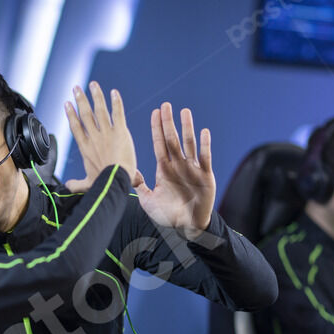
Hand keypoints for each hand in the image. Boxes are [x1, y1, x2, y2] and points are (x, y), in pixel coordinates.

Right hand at [64, 81, 140, 191]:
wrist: (116, 180)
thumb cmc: (102, 183)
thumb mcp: (87, 184)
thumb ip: (77, 184)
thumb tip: (68, 186)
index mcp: (85, 148)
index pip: (76, 127)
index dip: (71, 114)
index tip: (67, 104)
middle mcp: (94, 137)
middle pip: (85, 114)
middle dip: (80, 99)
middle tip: (76, 88)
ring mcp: (107, 133)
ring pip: (99, 110)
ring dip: (96, 96)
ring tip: (93, 84)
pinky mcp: (120, 132)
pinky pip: (117, 113)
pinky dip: (116, 102)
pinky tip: (114, 92)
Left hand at [136, 103, 215, 238]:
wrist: (187, 228)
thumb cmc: (168, 215)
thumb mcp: (148, 201)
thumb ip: (139, 186)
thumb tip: (128, 172)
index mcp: (164, 169)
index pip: (159, 144)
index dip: (157, 129)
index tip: (154, 112)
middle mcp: (178, 165)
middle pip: (172, 139)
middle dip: (168, 123)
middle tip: (166, 105)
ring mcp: (192, 169)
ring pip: (189, 144)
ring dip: (187, 128)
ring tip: (184, 112)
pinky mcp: (205, 175)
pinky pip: (205, 157)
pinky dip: (205, 145)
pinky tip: (204, 131)